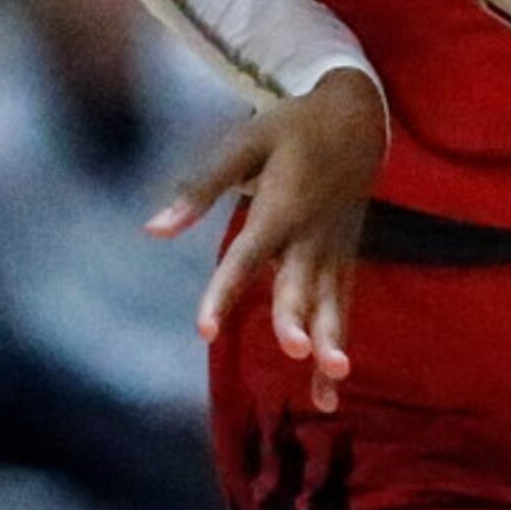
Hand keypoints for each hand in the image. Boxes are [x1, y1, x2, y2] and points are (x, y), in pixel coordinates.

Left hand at [146, 66, 385, 411]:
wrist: (358, 119)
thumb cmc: (291, 131)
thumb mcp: (244, 142)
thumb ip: (201, 187)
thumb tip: (152, 230)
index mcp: (280, 206)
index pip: (247, 254)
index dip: (226, 290)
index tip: (206, 330)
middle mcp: (309, 236)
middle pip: (299, 282)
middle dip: (297, 317)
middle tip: (293, 349)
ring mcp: (333, 251)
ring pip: (330, 303)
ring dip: (329, 341)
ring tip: (332, 379)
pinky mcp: (346, 261)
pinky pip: (344, 308)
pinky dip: (339, 345)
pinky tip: (332, 390)